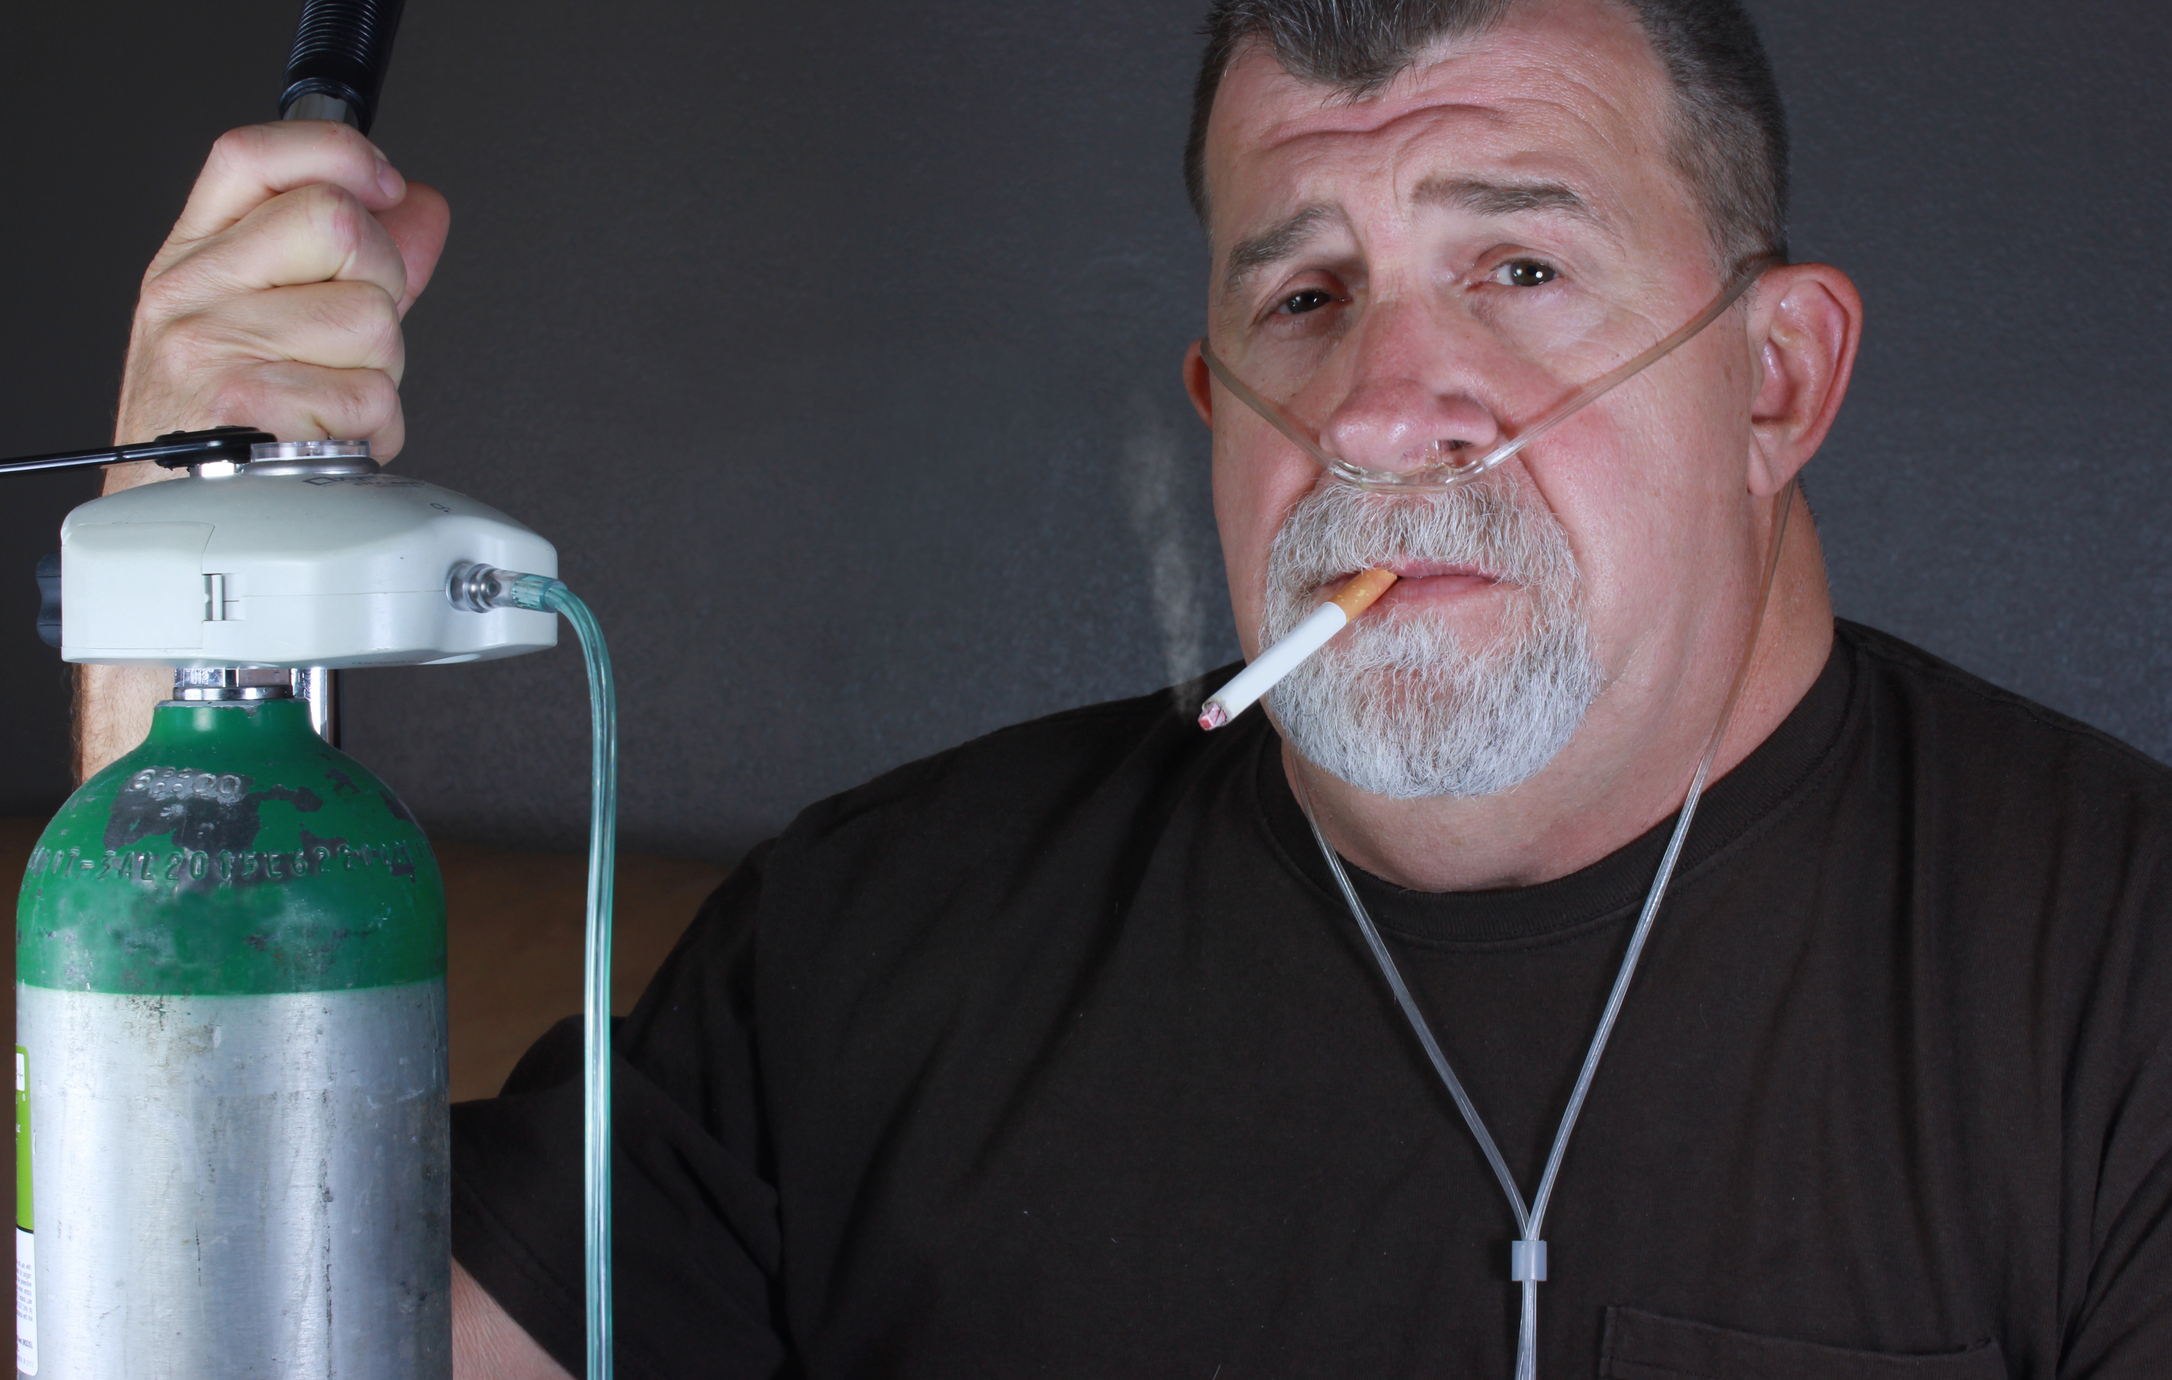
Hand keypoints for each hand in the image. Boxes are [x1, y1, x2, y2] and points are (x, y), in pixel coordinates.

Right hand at [110, 119, 450, 489]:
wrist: (170, 519)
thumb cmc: (218, 422)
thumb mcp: (264, 319)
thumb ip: (350, 260)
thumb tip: (418, 206)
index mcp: (196, 257)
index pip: (255, 155)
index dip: (338, 155)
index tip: (386, 186)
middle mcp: (196, 292)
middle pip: (339, 223)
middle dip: (381, 283)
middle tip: (351, 339)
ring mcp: (218, 346)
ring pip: (373, 318)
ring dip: (380, 371)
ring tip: (332, 398)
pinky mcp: (251, 407)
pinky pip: (372, 396)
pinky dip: (375, 429)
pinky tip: (332, 438)